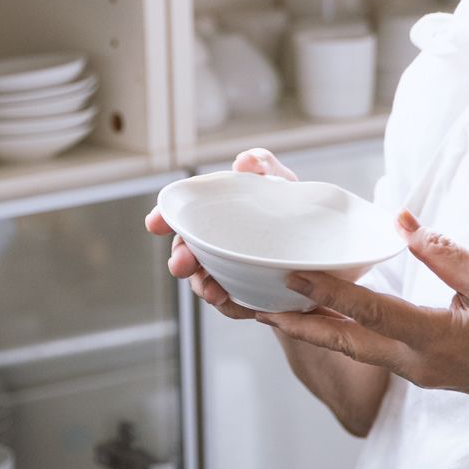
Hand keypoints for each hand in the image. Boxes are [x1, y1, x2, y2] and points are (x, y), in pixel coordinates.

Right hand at [145, 147, 297, 320]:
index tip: (155, 223)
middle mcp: (212, 242)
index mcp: (212, 213)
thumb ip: (261, 164)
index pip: (180, 215)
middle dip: (180, 260)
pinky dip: (235, 306)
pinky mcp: (242, 294)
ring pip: (204, 283)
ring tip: (215, 294)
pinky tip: (246, 307)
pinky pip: (233, 305)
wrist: (313, 241)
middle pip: (185, 252)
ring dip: (204, 289)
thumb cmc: (286, 204)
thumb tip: (245, 162)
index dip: (164, 218)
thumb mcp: (277, 180)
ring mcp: (224, 270)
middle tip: (181, 264)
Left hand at [260, 210, 468, 421]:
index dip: (329, 291)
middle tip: (253, 305)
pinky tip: (320, 318)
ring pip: (349, 350)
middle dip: (296, 324)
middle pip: (342, 343)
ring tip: (271, 311)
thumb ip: (445, 252)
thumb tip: (401, 220)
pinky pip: (366, 352)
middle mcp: (414, 362)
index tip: (292, 273)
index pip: (371, 311)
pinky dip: (338, 334)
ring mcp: (413, 372)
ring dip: (311, 331)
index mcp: (435, 338)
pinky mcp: (416, 372)